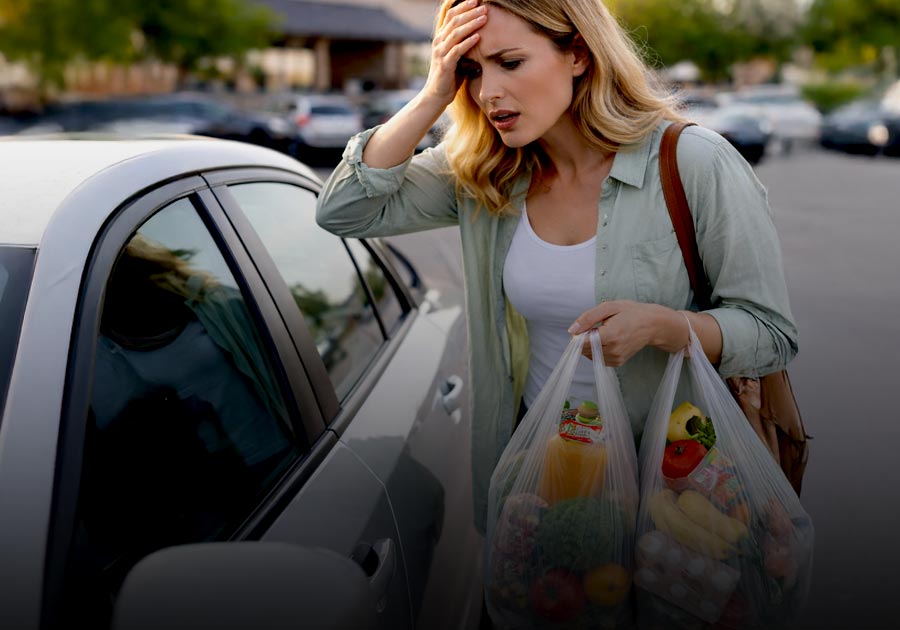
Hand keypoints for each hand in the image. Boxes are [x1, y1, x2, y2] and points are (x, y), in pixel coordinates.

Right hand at [424, 0, 486, 106]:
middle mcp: (439, 42)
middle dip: (470, 12)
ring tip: (484, 17)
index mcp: (441, 38)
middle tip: (484, 6)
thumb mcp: (458, 56)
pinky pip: (457, 50)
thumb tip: (481, 34)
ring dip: (471, 24)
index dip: (463, 6)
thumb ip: (465, 44)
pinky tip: (478, 37)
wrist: (436, 95)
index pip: (451, 16)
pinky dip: (468, 42)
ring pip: (455, 33)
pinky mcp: (445, 65)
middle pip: (454, 21)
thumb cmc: (450, 76)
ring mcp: (441, 53)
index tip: (477, 0)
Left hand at [568, 300, 687, 366]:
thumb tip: (572, 331)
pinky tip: (608, 340)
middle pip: (584, 349)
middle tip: (596, 327)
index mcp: (611, 335)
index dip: (578, 335)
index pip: (582, 342)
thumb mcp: (608, 307)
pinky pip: (598, 358)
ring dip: (590, 345)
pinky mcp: (618, 362)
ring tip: (604, 332)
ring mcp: (616, 358)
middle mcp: (614, 350)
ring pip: (589, 355)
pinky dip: (597, 350)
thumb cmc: (630, 312)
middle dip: (584, 339)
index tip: (584, 327)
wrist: (652, 324)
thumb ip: (588, 318)